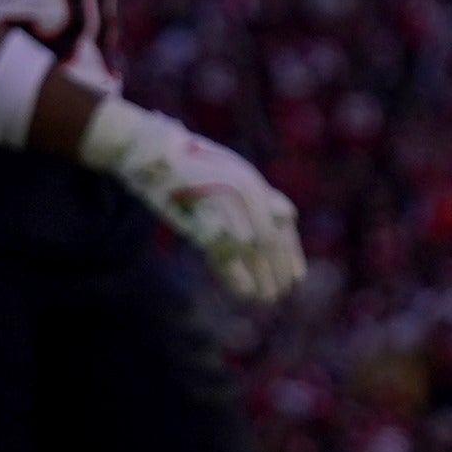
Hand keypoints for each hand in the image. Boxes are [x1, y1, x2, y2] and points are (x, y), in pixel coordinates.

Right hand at [77, 96, 306, 304]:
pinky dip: (236, 278)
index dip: (292, 253)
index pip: (283, 223)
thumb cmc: (192, 165)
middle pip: (269, 241)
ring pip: (250, 252)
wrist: (155, 154)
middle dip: (277, 270)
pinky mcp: (201, 221)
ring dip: (260, 278)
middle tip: (279, 293)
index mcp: (252, 182)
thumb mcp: (232, 173)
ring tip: (264, 297)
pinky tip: (244, 292)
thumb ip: (258, 196)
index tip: (296, 277)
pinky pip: (224, 256)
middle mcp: (244, 194)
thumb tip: (288, 216)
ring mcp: (223, 207)